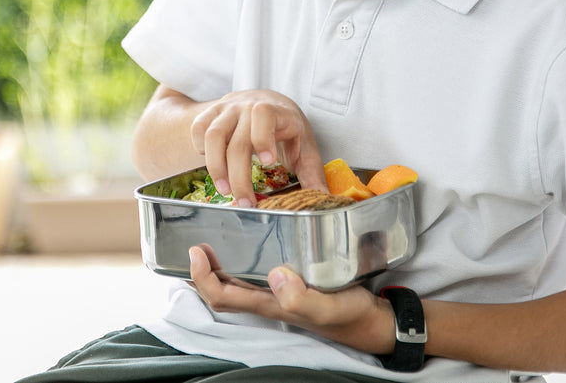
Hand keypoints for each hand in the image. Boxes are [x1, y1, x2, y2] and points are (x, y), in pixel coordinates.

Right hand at [188, 89, 324, 206]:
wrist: (265, 100)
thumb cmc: (287, 128)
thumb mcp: (304, 146)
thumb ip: (312, 173)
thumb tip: (323, 201)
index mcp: (277, 111)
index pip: (264, 115)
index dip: (262, 138)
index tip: (267, 162)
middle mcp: (249, 106)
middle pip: (237, 141)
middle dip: (238, 176)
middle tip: (244, 202)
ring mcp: (228, 108)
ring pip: (213, 135)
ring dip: (216, 167)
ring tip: (224, 190)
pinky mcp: (211, 112)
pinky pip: (198, 129)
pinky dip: (200, 150)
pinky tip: (213, 164)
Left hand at [188, 244, 394, 354]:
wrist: (370, 321)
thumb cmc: (349, 314)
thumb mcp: (330, 305)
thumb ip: (302, 297)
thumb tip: (276, 275)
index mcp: (270, 304)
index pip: (222, 296)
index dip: (203, 277)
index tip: (196, 251)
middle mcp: (267, 300)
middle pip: (221, 292)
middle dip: (200, 273)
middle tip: (195, 244)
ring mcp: (275, 295)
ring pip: (234, 285)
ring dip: (216, 269)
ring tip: (208, 244)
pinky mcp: (287, 286)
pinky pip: (252, 277)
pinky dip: (238, 264)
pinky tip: (242, 247)